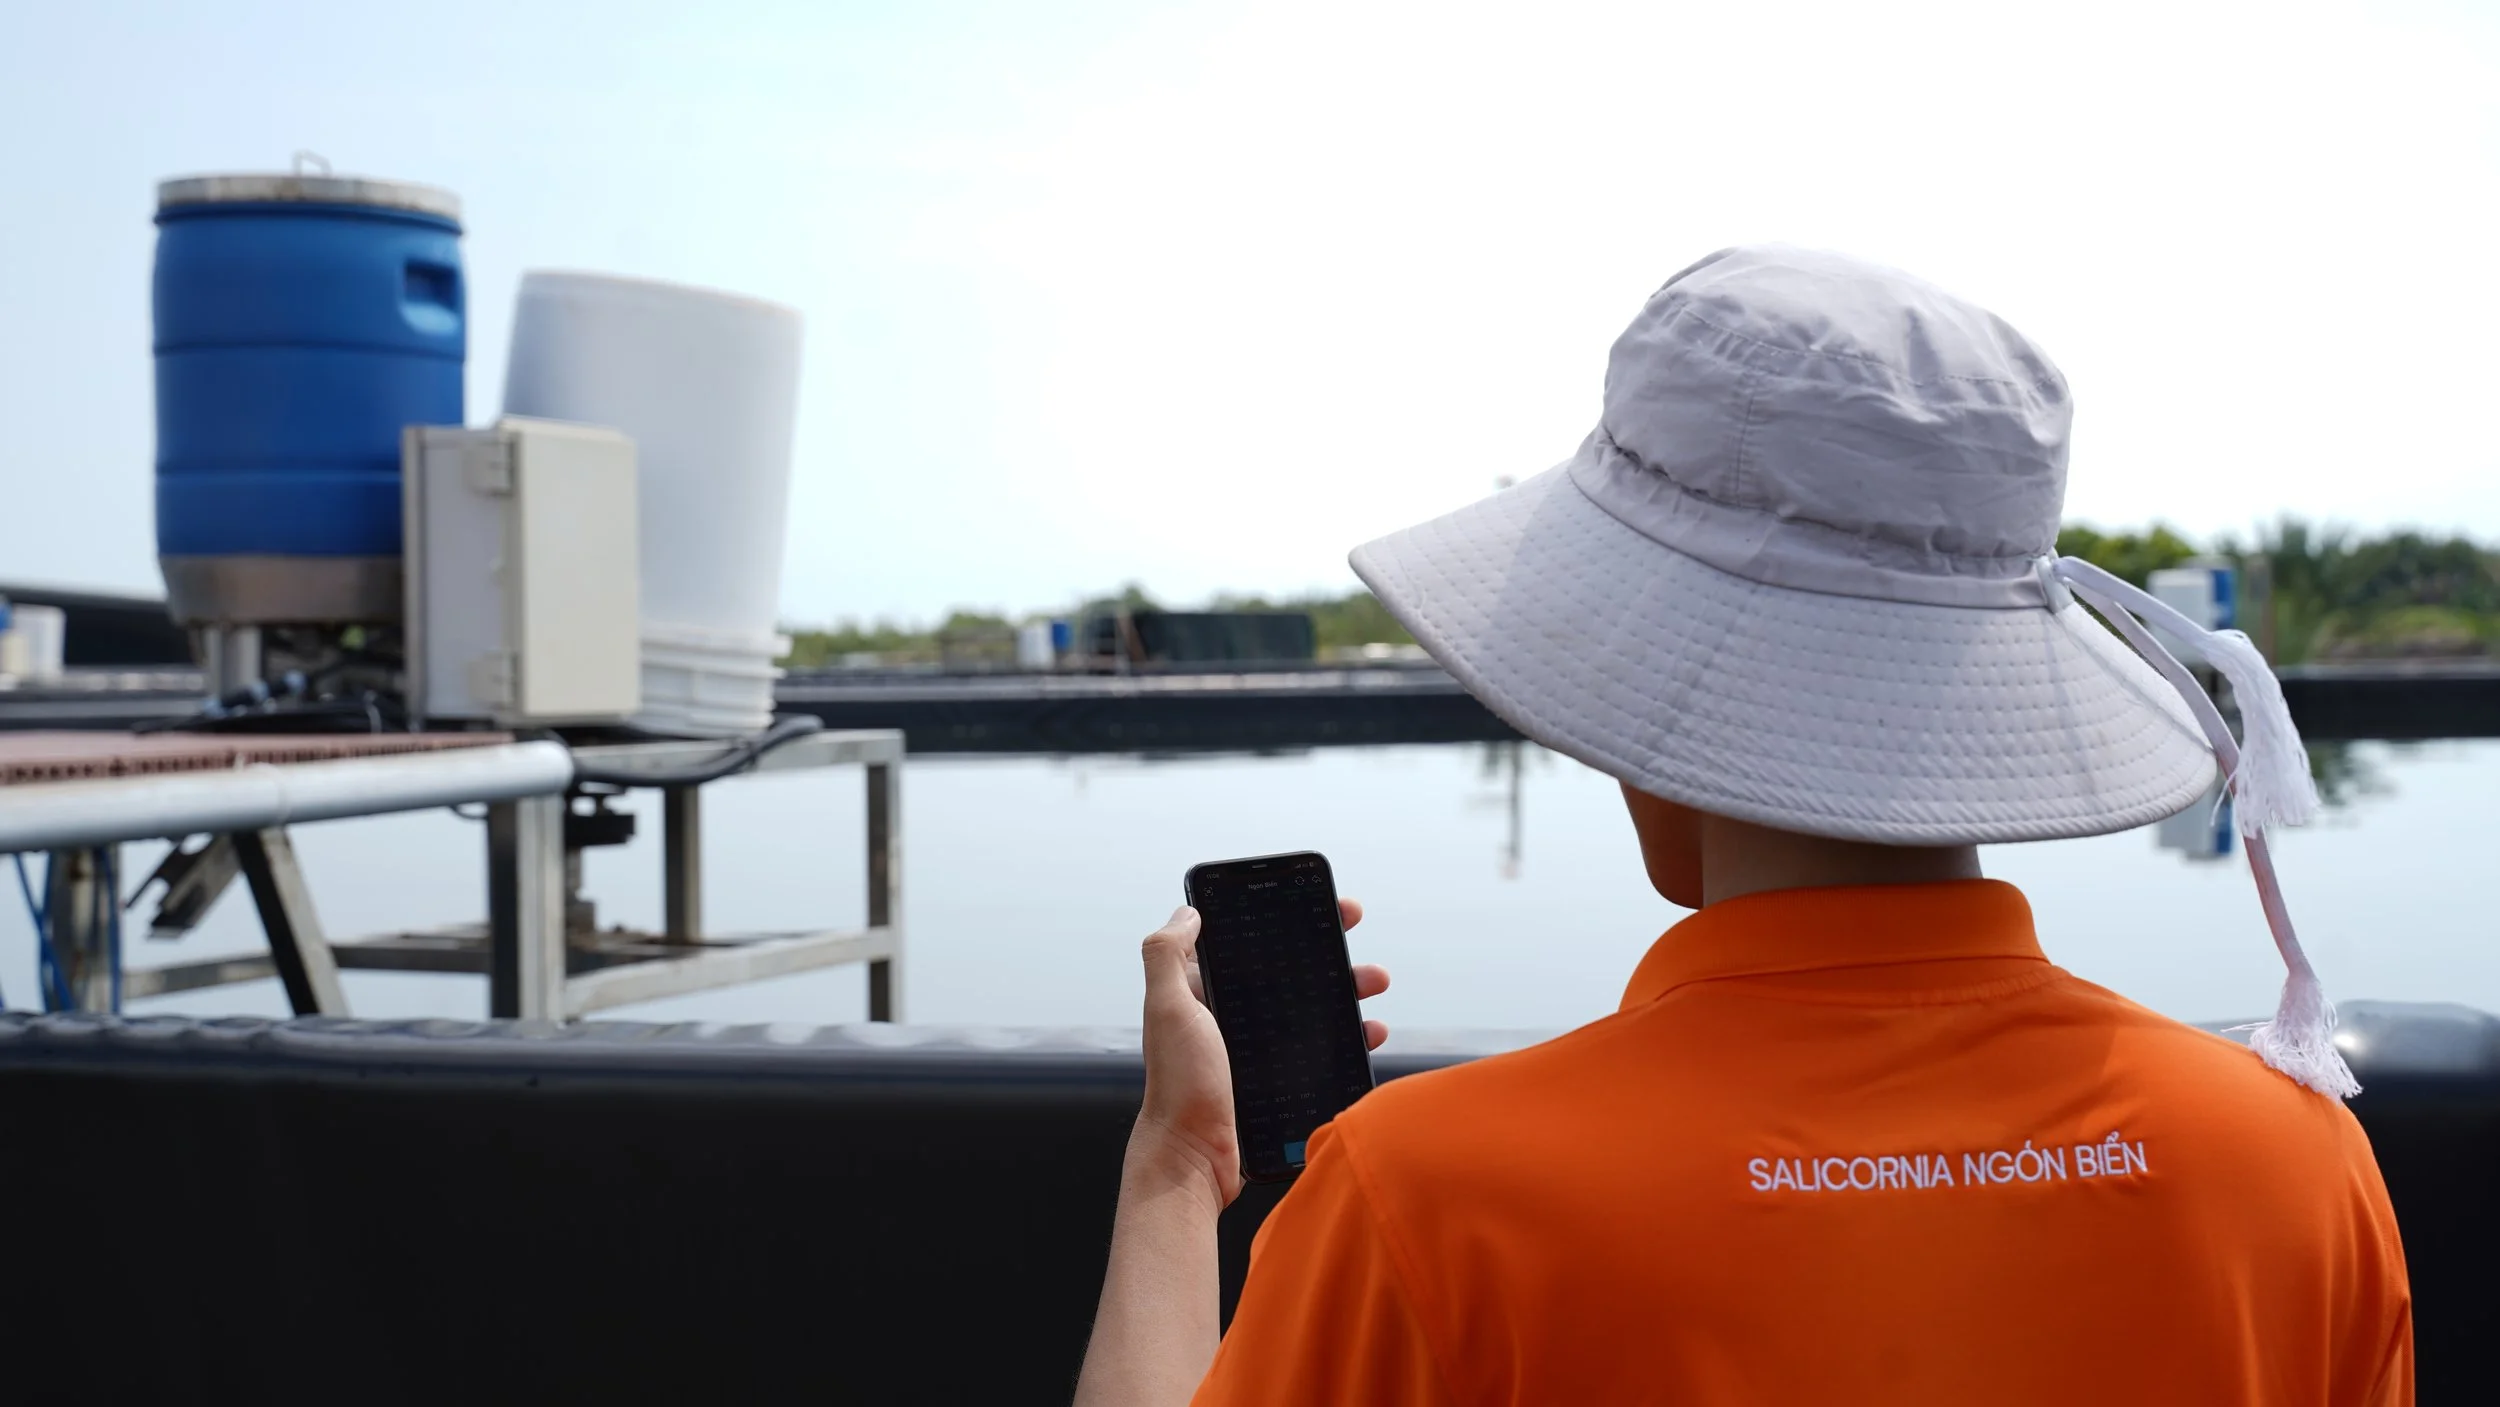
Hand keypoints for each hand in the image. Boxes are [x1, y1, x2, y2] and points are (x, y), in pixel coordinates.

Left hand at [1128, 899, 1390, 1212]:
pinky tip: (1366, 1035)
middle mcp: (1227, 1017)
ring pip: (1308, 1009)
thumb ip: (1167, 955)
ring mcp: (1253, 1049)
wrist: (1193, 1161)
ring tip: (1373, 987)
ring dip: (1344, 994)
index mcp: (1202, 993)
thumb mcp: (1168, 1009)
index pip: (1248, 945)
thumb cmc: (1178, 1088)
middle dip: (1326, 956)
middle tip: (1357, 948)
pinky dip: (1345, 1038)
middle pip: (1286, 974)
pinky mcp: (1274, 1080)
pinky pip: (1317, 1050)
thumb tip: (1188, 910)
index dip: (1285, 922)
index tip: (1323, 908)